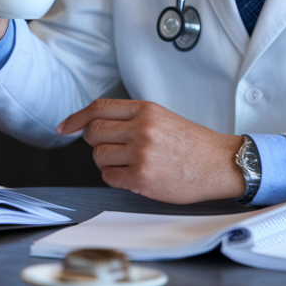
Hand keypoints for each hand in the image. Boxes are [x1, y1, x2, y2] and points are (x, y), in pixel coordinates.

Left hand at [58, 99, 245, 203]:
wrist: (219, 164)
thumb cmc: (192, 144)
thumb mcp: (162, 117)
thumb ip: (131, 118)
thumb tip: (94, 126)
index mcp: (145, 110)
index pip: (98, 108)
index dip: (77, 118)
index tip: (65, 127)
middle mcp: (141, 129)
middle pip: (93, 132)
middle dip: (94, 142)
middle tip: (110, 148)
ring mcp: (141, 154)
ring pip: (98, 156)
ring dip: (106, 162)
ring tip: (127, 163)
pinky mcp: (142, 178)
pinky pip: (109, 177)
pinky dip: (114, 178)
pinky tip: (132, 176)